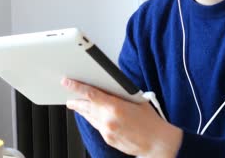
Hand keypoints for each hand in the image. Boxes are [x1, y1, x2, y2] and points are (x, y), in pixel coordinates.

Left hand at [61, 78, 182, 157]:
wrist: (157, 143)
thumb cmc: (151, 121)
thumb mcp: (137, 100)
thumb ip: (121, 95)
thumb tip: (109, 88)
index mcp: (115, 107)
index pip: (91, 94)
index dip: (77, 87)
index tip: (67, 82)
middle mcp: (108, 120)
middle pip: (86, 107)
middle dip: (76, 101)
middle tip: (69, 96)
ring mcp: (107, 131)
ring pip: (89, 117)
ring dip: (82, 110)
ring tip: (76, 105)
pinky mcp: (108, 139)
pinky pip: (96, 126)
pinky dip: (93, 119)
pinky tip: (91, 116)